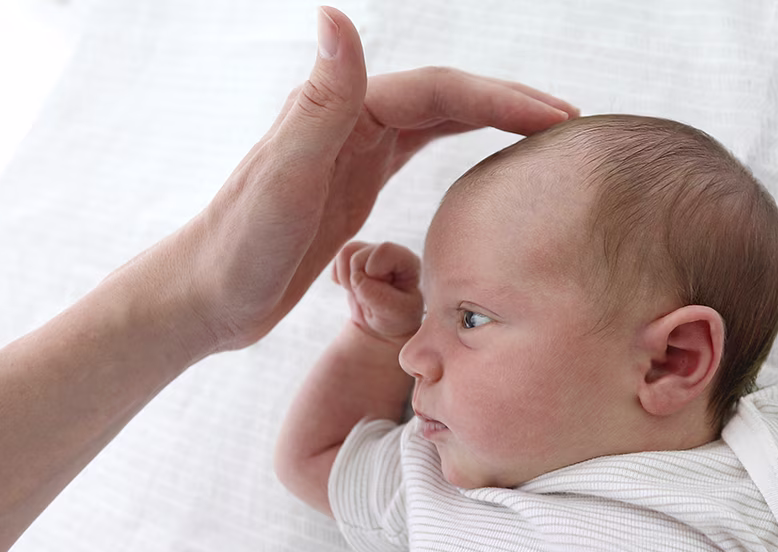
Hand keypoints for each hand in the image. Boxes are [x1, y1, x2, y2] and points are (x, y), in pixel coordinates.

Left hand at [138, 6, 577, 352]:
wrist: (205, 297)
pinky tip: (487, 161)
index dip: (502, 99)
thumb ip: (319, 101)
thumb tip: (338, 17)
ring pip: (439, 120)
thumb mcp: (285, 176)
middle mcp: (350, 121)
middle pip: (448, 98)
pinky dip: (463, 143)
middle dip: (511, 105)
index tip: (559, 119)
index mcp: (343, 112)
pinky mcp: (354, 183)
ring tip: (546, 135)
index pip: (440, 92)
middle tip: (572, 125)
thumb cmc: (239, 246)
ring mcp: (353, 150)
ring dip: (492, 119)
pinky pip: (423, 149)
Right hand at [332, 240, 422, 341]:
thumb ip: (380, 296)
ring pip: (346, 253)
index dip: (374, 272)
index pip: (384, 250)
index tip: (382, 292)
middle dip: (358, 281)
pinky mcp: (356, 255)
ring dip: (347, 279)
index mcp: (410, 261)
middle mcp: (392, 251)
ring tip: (361, 293)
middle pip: (359, 255)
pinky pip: (338, 257)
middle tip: (370, 298)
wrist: (383, 324)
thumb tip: (356, 277)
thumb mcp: (396, 312)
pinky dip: (339, 276)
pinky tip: (352, 288)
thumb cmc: (396, 317)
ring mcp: (372, 251)